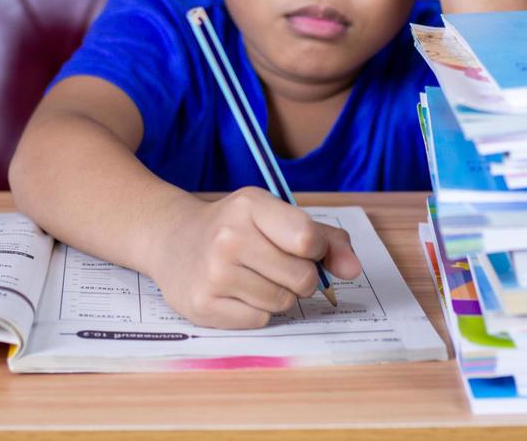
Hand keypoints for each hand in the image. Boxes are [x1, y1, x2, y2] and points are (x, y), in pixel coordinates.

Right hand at [146, 188, 360, 328]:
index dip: (317, 250)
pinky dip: (258, 311)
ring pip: (282, 302)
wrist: (173, 240)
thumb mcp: (276, 216)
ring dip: (279, 295)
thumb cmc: (236, 227)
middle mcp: (229, 237)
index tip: (305, 248)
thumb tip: (353, 269)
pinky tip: (238, 293)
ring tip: (255, 277)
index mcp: (251, 205)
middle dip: (301, 277)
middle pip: (301, 277)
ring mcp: (213, 273)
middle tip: (278, 266)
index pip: (308, 238)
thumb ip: (325, 238)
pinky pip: (259, 321)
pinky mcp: (203, 306)